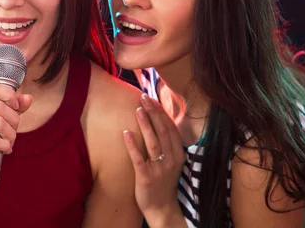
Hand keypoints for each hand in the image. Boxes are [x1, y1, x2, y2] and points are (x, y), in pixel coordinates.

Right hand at [0, 81, 32, 177]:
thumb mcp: (5, 119)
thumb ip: (16, 107)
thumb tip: (28, 98)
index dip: (8, 95)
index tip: (15, 106)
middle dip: (14, 119)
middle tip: (14, 128)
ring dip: (11, 134)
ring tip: (9, 140)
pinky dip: (5, 145)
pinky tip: (5, 148)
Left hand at [123, 94, 185, 225]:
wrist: (162, 208)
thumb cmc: (163, 181)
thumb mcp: (171, 162)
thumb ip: (167, 144)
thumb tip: (158, 121)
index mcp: (178, 154)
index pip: (170, 128)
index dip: (161, 112)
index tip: (152, 98)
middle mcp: (171, 160)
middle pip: (163, 131)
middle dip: (153, 113)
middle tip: (143, 97)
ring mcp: (159, 169)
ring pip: (153, 142)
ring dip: (145, 124)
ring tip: (137, 109)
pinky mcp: (146, 177)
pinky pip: (138, 158)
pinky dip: (132, 145)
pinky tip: (126, 133)